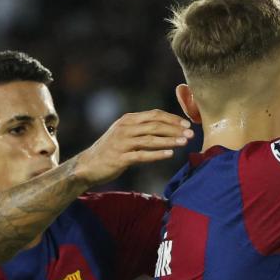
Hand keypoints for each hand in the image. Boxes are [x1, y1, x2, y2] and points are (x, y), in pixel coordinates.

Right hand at [73, 110, 192, 184]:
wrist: (88, 165)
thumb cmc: (111, 150)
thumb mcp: (125, 134)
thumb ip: (142, 129)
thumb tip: (167, 128)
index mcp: (128, 120)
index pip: (154, 114)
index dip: (172, 118)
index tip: (187, 124)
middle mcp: (125, 128)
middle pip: (155, 125)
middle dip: (175, 129)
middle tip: (191, 134)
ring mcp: (122, 143)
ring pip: (150, 139)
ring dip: (170, 140)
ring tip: (184, 142)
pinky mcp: (120, 158)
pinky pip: (142, 155)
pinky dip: (157, 155)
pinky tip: (170, 155)